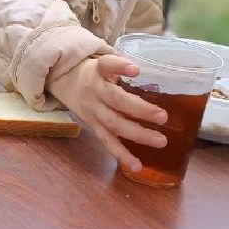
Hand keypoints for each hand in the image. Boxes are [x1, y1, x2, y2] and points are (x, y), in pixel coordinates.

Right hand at [48, 54, 167, 171]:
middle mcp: (94, 91)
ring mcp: (93, 111)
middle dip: (140, 110)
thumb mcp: (105, 63)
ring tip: (160, 141)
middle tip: (163, 117)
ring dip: (137, 134)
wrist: (65, 82)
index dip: (120, 67)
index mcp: (98, 71)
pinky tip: (137, 166)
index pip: (107, 65)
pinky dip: (122, 155)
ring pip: (114, 124)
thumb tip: (163, 75)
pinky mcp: (93, 126)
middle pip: (115, 100)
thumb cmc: (96, 72)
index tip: (136, 70)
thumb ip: (125, 68)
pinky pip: (107, 142)